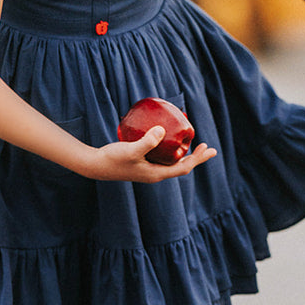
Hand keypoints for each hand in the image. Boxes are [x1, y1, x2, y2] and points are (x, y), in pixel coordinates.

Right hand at [86, 126, 216, 181]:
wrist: (95, 165)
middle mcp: (155, 174)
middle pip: (181, 166)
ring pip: (172, 162)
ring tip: (192, 144)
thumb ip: (147, 141)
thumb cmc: (113, 158)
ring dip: (184, 154)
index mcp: (157, 174)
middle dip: (196, 157)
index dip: (198, 159)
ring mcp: (149, 169)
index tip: (209, 149)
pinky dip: (170, 150)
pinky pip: (162, 157)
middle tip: (208, 147)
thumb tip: (162, 130)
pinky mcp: (142, 164)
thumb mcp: (131, 149)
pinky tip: (167, 139)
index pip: (184, 167)